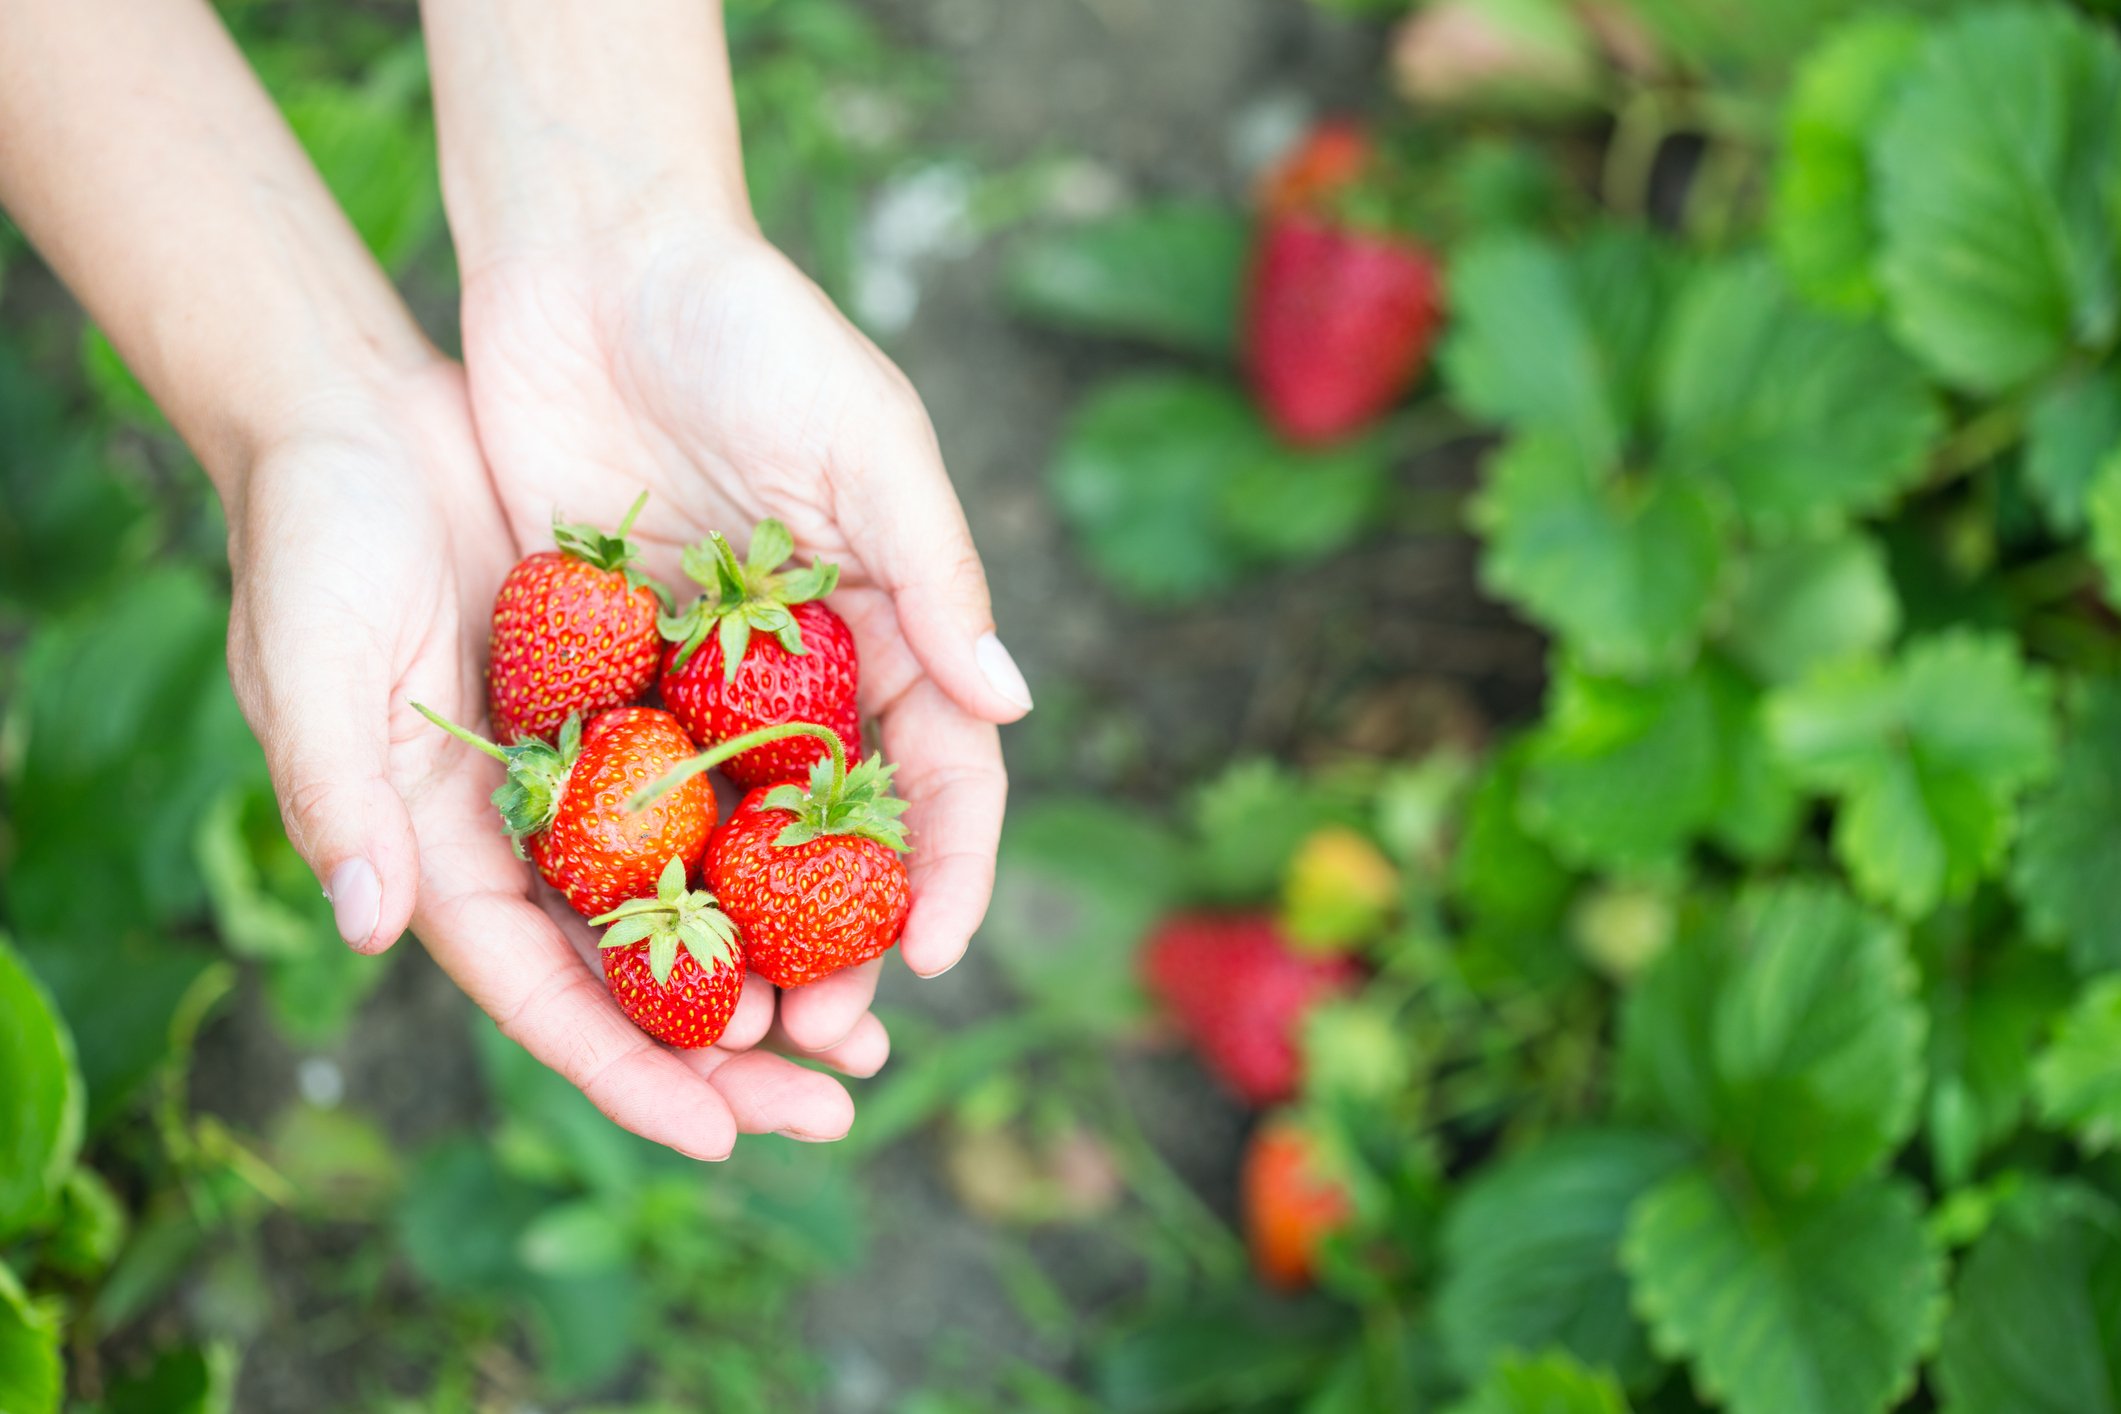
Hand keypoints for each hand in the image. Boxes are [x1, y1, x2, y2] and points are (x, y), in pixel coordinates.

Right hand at [225, 362, 877, 1159]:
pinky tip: (857, 876)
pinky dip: (778, 843)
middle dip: (731, 1053)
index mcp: (438, 852)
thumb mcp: (309, 656)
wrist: (358, 413)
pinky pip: (719, 790)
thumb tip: (370, 928)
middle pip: (637, 976)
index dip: (625, 1072)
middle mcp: (521, 833)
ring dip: (777, 965)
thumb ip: (337, 790)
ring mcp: (585, 773)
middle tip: (836, 1107)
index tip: (720, 1137)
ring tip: (866, 1027)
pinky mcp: (634, 702)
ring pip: (693, 901)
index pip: (543, 993)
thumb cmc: (310, 536)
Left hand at [453, 221, 1029, 1052]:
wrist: (592, 262)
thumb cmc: (752, 335)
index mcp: (891, 625)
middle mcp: (804, 673)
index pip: (945, 772)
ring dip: (741, 937)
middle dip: (845, 938)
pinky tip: (614, 945)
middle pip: (840, 836)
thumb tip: (1012, 708)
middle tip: (827, 1031)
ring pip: (733, 838)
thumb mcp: (866, 444)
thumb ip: (936, 577)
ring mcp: (700, 683)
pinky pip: (617, 789)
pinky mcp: (599, 670)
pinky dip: (628, 868)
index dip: (952, 865)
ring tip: (732, 1026)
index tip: (935, 948)